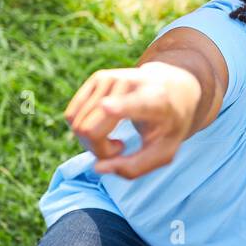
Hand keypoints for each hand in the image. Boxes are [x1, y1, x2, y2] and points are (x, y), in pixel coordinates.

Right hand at [64, 62, 201, 178]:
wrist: (173, 89)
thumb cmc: (168, 126)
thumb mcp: (164, 152)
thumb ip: (134, 167)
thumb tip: (98, 167)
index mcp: (155, 101)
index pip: (133, 104)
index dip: (118, 107)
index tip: (106, 107)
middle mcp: (130, 83)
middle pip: (91, 129)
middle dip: (99, 150)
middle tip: (120, 149)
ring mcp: (111, 77)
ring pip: (77, 124)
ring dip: (92, 142)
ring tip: (116, 137)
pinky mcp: (97, 77)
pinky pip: (72, 115)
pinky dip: (83, 129)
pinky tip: (105, 126)